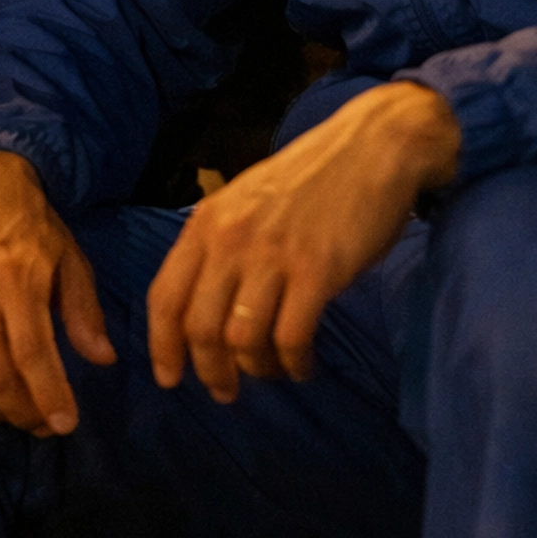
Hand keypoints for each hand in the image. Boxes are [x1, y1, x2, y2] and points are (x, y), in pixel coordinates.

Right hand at [0, 151, 115, 433]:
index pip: (31, 354)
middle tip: (43, 423)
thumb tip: (102, 359)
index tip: (66, 424)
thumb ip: (84, 309)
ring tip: (13, 410)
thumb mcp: (68, 256)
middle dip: (22, 412)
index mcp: (16, 278)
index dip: (49, 397)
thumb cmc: (28, 223)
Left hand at [147, 82, 458, 403]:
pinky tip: (302, 365)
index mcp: (207, 221)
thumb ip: (220, 241)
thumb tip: (203, 304)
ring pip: (243, 340)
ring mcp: (274, 255)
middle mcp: (231, 239)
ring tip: (273, 372)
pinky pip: (291, 338)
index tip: (170, 378)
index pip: (164, 296)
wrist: (374, 146)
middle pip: (200, 328)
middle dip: (210, 371)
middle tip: (226, 391)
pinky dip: (293, 363)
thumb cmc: (312, 177)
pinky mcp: (317, 270)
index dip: (162, 346)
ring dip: (256, 370)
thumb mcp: (247, 198)